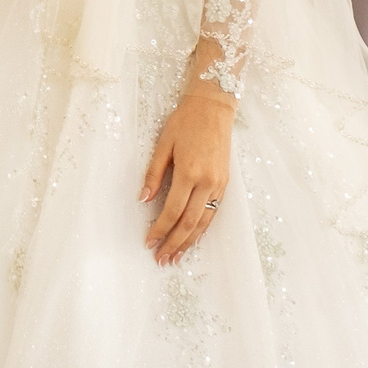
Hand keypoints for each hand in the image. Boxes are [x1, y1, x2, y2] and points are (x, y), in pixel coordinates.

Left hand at [143, 75, 232, 265]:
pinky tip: (193, 238)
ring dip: (189, 242)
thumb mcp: (163, 144)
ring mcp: (219, 184)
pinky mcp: (225, 183)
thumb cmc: (185, 122)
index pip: (173, 210)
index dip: (160, 229)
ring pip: (204, 221)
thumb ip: (153, 173)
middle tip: (161, 259)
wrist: (213, 108)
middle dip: (174, 243)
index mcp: (189, 172)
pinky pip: (213, 212)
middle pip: (189, 222)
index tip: (149, 242)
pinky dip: (203, 229)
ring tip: (176, 256)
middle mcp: (207, 182)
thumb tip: (143, 199)